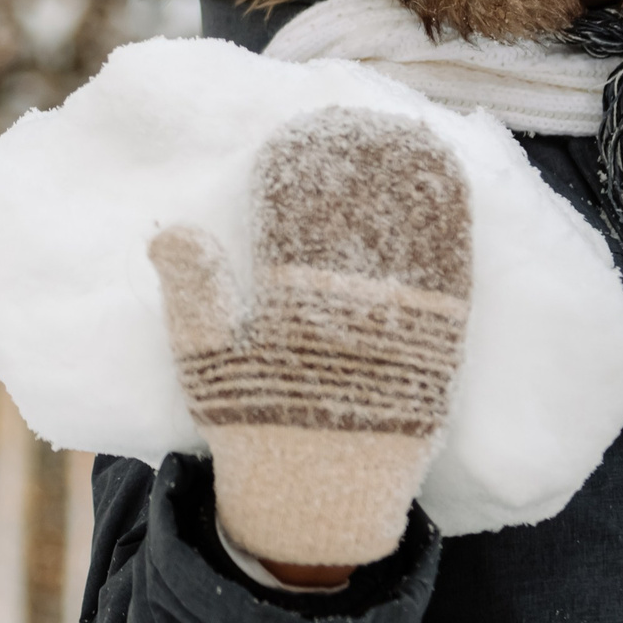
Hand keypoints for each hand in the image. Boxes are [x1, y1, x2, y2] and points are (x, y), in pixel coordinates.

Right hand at [149, 106, 470, 570]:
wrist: (323, 502)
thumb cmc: (258, 427)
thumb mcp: (207, 366)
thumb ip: (191, 294)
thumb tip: (170, 230)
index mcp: (288, 307)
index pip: (292, 218)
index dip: (295, 170)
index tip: (295, 133)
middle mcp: (350, 309)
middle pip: (358, 215)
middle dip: (359, 163)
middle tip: (361, 120)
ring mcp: (401, 326)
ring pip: (411, 233)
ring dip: (411, 180)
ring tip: (409, 136)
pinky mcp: (441, 347)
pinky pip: (452, 273)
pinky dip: (450, 225)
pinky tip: (450, 190)